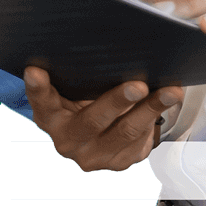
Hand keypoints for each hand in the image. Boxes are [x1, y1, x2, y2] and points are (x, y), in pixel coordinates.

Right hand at [23, 67, 182, 171]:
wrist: (95, 137)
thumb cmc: (83, 101)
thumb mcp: (72, 89)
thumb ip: (77, 74)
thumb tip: (102, 42)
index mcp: (51, 117)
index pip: (42, 101)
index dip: (38, 88)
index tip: (36, 70)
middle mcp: (69, 141)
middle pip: (93, 121)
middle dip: (117, 101)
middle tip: (137, 85)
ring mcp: (94, 156)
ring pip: (126, 132)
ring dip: (151, 109)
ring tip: (170, 92)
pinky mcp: (119, 162)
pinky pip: (140, 142)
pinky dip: (155, 119)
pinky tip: (167, 101)